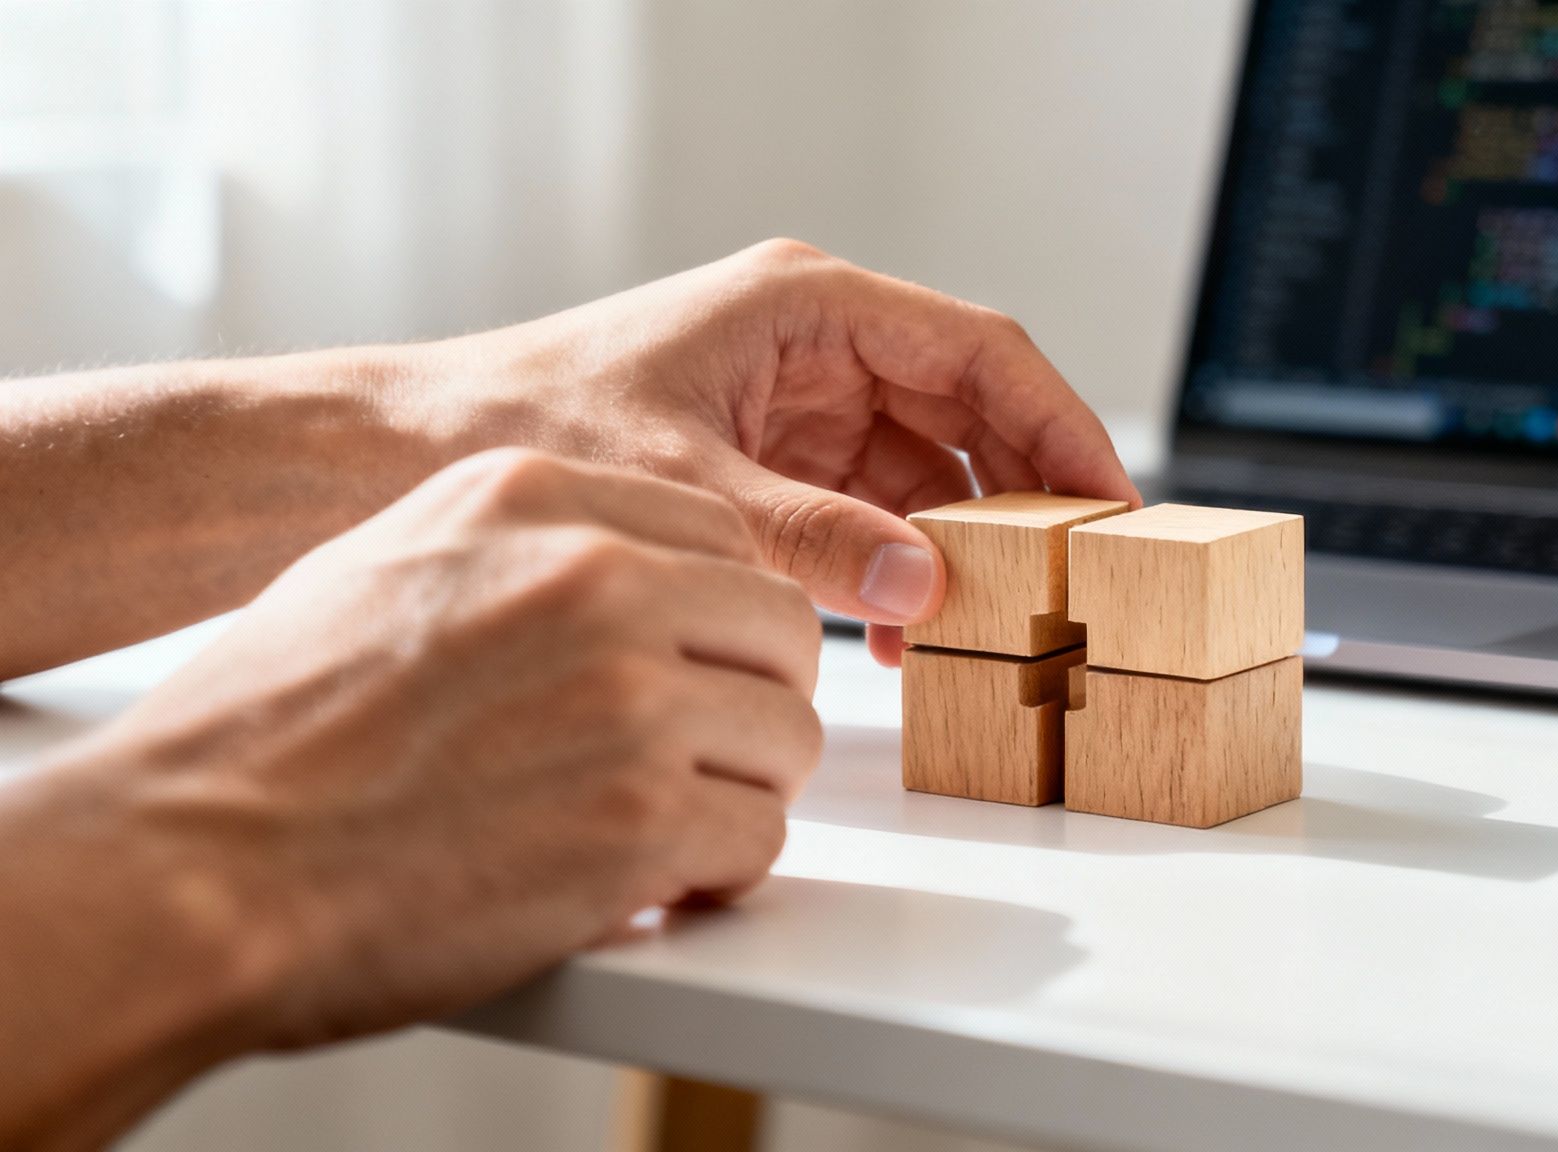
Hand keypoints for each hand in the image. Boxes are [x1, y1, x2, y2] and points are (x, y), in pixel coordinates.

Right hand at [36, 448, 821, 1054]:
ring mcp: (628, 695)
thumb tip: (609, 575)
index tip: (695, 667)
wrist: (195, 864)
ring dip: (739, 790)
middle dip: (751, 698)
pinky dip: (718, 869)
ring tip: (665, 825)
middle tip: (702, 757)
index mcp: (529, 498)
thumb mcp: (380, 566)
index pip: (717, 532)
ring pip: (785, 732)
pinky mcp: (643, 816)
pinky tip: (652, 877)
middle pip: (776, 626)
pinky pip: (761, 833)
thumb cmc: (264, 733)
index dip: (717, 618)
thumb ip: (512, 553)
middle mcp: (596, 577)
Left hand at [410, 239, 1140, 663]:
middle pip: (967, 413)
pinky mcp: (768, 462)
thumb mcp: (684, 491)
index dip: (1059, 426)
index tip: (1110, 503)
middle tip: (1066, 584)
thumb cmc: (518, 429)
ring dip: (956, 545)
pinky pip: (870, 510)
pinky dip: (896, 567)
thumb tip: (926, 584)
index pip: (980, 352)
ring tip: (980, 627)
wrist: (400, 459)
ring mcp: (792, 405)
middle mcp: (811, 346)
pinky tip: (899, 634)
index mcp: (803, 307)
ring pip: (925, 469)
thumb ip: (812, 538)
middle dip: (1018, 498)